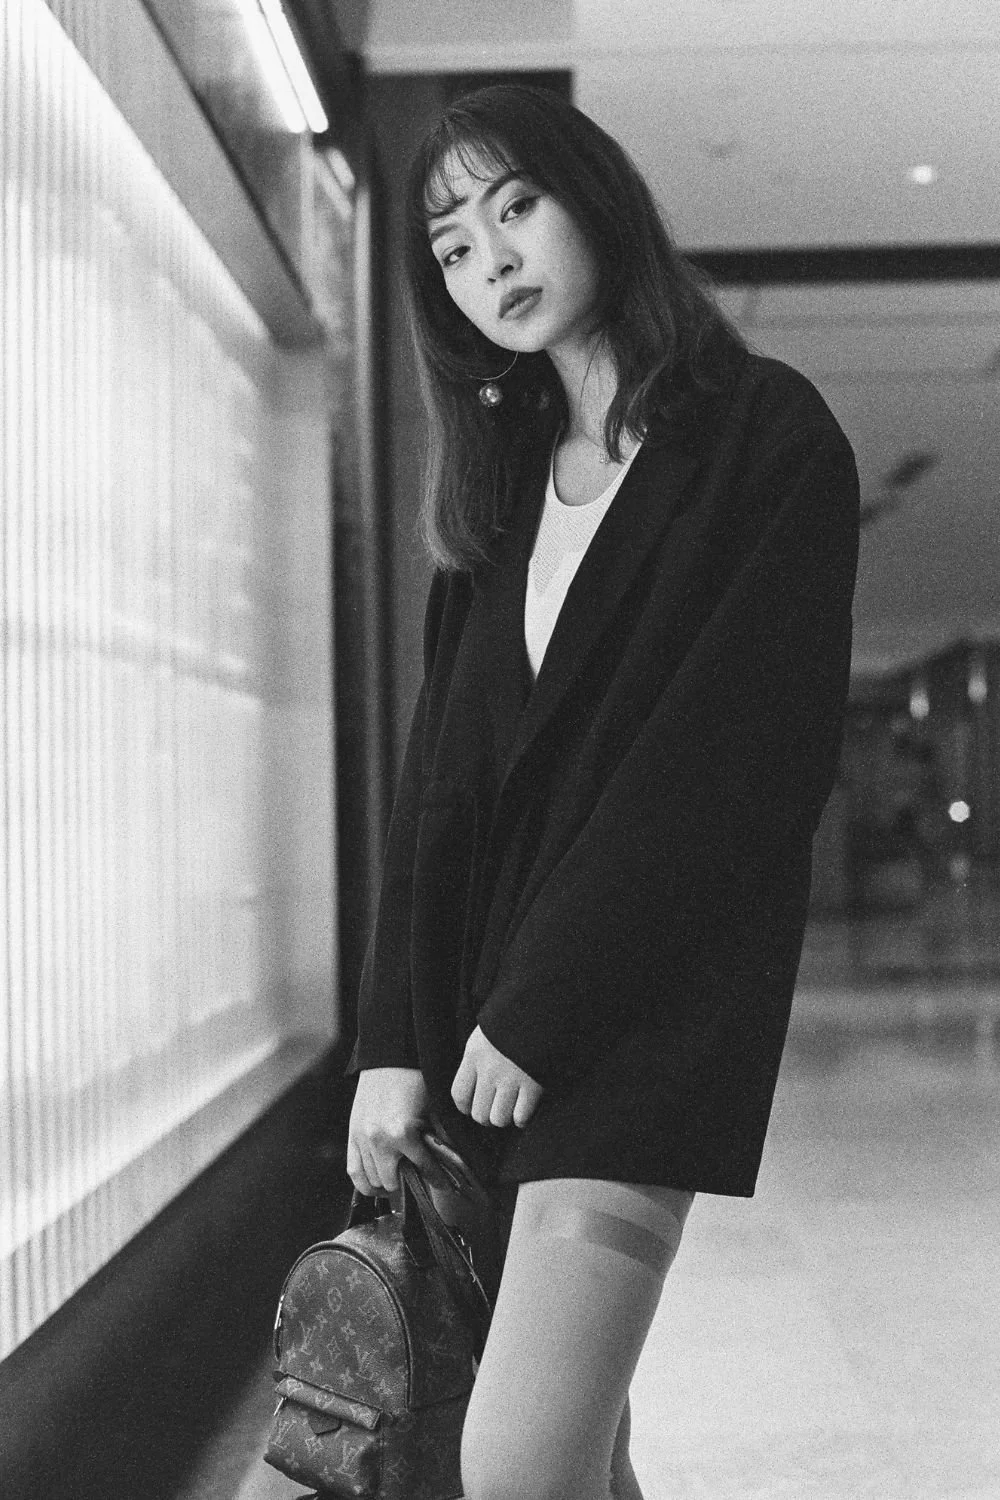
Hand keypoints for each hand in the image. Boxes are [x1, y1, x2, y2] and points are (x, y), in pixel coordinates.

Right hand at [347, 1068, 449, 1195]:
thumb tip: (452, 1162)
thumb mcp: (433, 1109)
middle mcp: (379, 1140)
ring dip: (386, 1184)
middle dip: (408, 1183)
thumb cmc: (415, 1080)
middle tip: (418, 1179)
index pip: (423, 1168)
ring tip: (398, 1183)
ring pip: (372, 1180)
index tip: (445, 1185)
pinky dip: (364, 1182)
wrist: (389, 1058)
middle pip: (392, 1181)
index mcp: (402, 1133)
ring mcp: (362, 1139)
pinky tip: (377, 1183)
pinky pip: (353, 1170)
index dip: (437, 1179)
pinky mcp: (351, 1134)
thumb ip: (440, 1138)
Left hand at [451, 1026, 542, 1127]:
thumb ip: (478, 1059)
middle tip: (495, 1110)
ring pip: (499, 1119)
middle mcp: (489, 1070)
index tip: (472, 1107)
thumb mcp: (486, 1034)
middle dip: (487, 1117)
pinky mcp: (533, 1085)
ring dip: (505, 1118)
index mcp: (474, 1055)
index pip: (459, 1094)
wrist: (542, 1007)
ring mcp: (512, 1079)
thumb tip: (475, 1086)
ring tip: (510, 1110)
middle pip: (479, 1113)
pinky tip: (524, 1109)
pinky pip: (521, 1116)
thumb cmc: (513, 1019)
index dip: (465, 1107)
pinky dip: (522, 1118)